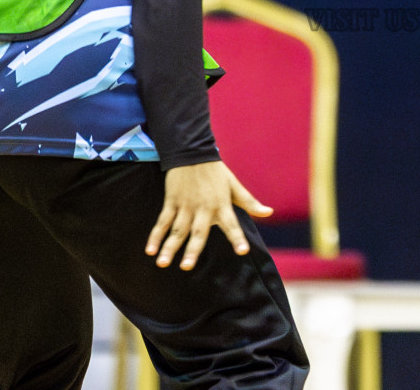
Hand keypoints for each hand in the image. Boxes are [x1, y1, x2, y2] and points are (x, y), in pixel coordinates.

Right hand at [146, 160, 271, 269]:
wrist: (192, 152)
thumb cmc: (217, 172)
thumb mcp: (234, 185)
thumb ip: (250, 202)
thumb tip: (269, 212)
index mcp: (221, 205)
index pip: (232, 224)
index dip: (237, 237)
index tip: (242, 251)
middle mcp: (203, 208)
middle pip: (197, 232)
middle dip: (192, 250)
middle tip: (186, 267)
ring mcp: (186, 205)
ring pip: (177, 230)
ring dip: (169, 247)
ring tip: (162, 263)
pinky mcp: (172, 202)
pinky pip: (163, 221)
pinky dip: (155, 235)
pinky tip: (149, 249)